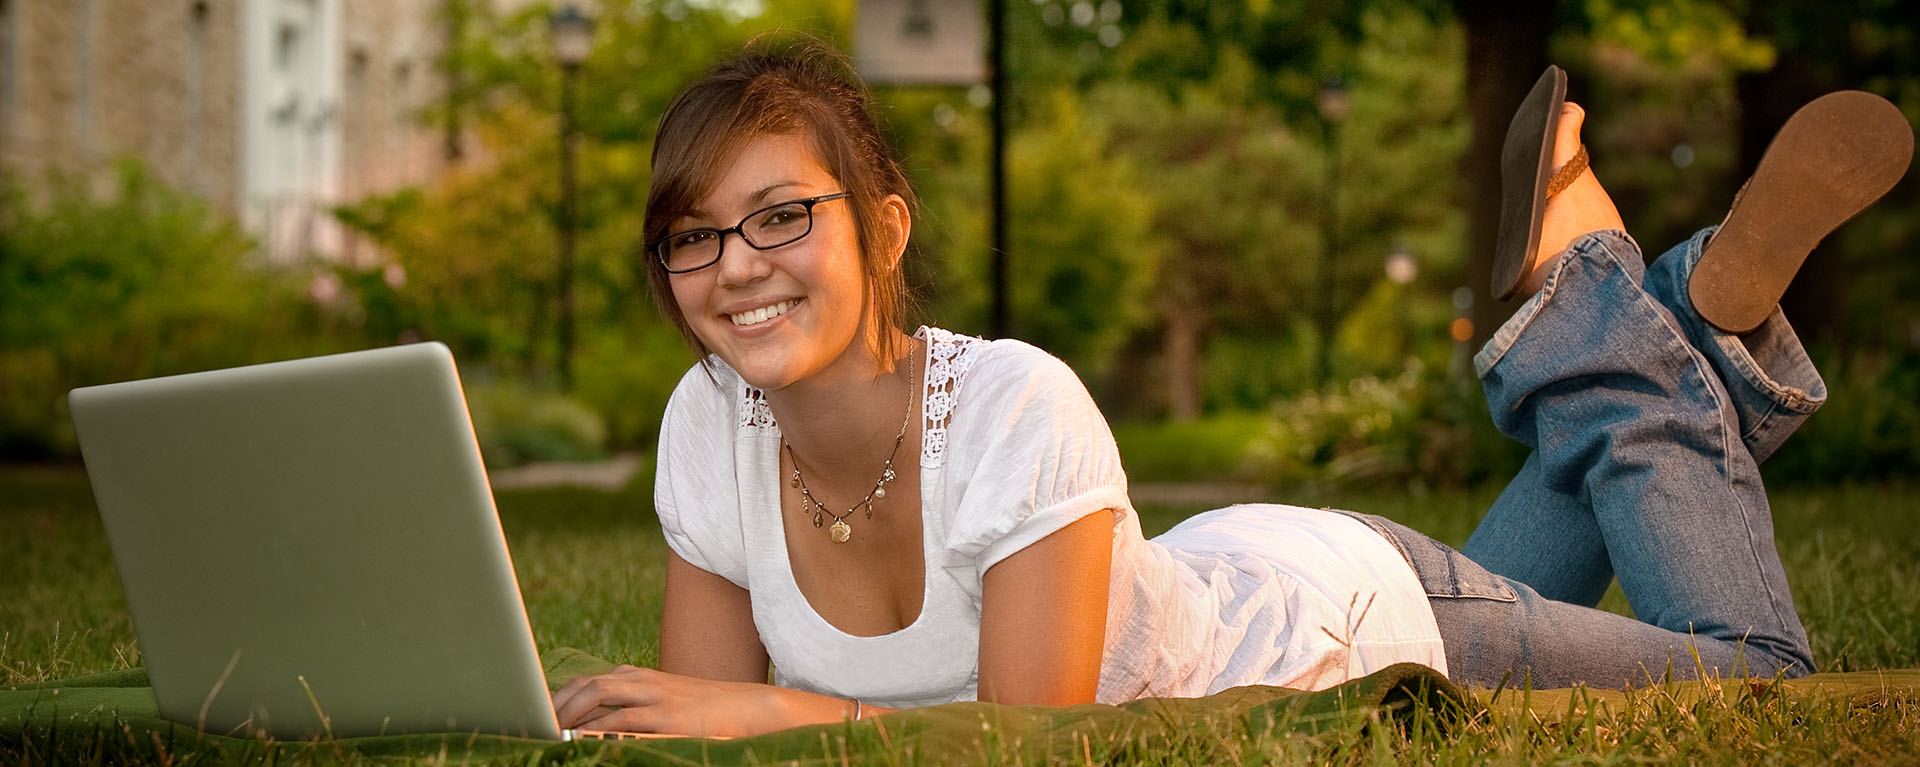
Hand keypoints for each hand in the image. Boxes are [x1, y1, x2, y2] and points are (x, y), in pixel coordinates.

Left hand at [551, 664, 789, 737]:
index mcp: (638, 677)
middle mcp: (642, 681)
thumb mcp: (665, 701)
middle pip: (586, 684)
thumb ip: (633, 704)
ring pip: (599, 694)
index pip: (588, 680)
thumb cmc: (704, 710)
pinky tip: (584, 741)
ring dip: (570, 715)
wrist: (748, 708)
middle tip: (535, 725)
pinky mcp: (668, 718)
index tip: (537, 714)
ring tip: (551, 733)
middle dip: (556, 705)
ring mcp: (655, 697)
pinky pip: (624, 720)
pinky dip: (599, 730)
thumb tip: (595, 725)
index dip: (559, 696)